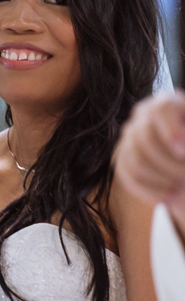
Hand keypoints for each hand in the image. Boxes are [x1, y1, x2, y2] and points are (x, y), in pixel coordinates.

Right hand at [116, 92, 184, 225]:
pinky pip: (130, 177)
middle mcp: (143, 115)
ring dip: (162, 181)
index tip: (183, 152)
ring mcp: (129, 136)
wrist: (183, 154)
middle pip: (145, 139)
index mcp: (167, 104)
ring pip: (136, 161)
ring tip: (180, 189)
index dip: (171, 132)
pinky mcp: (122, 158)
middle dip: (170, 165)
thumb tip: (179, 151)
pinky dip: (151, 191)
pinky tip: (169, 197)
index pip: (161, 111)